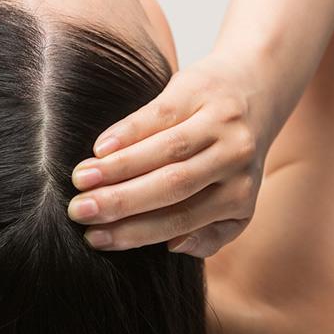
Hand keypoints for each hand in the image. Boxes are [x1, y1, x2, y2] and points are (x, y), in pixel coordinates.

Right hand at [67, 52, 274, 257]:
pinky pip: (158, 116)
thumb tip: (175, 247)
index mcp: (240, 195)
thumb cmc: (229, 152)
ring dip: (117, 168)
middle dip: (121, 203)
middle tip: (78, 212)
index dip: (136, 232)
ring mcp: (219, 123)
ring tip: (80, 180)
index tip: (96, 238)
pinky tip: (99, 147)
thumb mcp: (234, 196)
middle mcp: (235, 159)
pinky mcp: (199, 91)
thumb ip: (213, 228)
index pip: (182, 220)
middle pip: (172, 187)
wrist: (254, 86)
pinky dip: (127, 133)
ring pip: (164, 152)